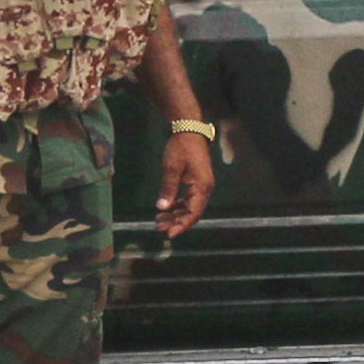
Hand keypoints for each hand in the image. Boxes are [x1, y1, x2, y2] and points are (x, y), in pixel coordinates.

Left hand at [153, 121, 215, 236]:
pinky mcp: (195, 182)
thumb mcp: (173, 168)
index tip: (169, 234)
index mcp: (202, 187)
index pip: (194, 212)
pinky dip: (177, 206)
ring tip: (159, 220)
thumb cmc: (182, 147)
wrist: (189, 130)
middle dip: (176, 222)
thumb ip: (168, 188)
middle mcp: (204, 189)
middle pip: (192, 212)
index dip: (182, 225)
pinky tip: (165, 209)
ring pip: (189, 207)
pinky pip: (188, 200)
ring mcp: (201, 186)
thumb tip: (162, 207)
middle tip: (159, 226)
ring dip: (175, 215)